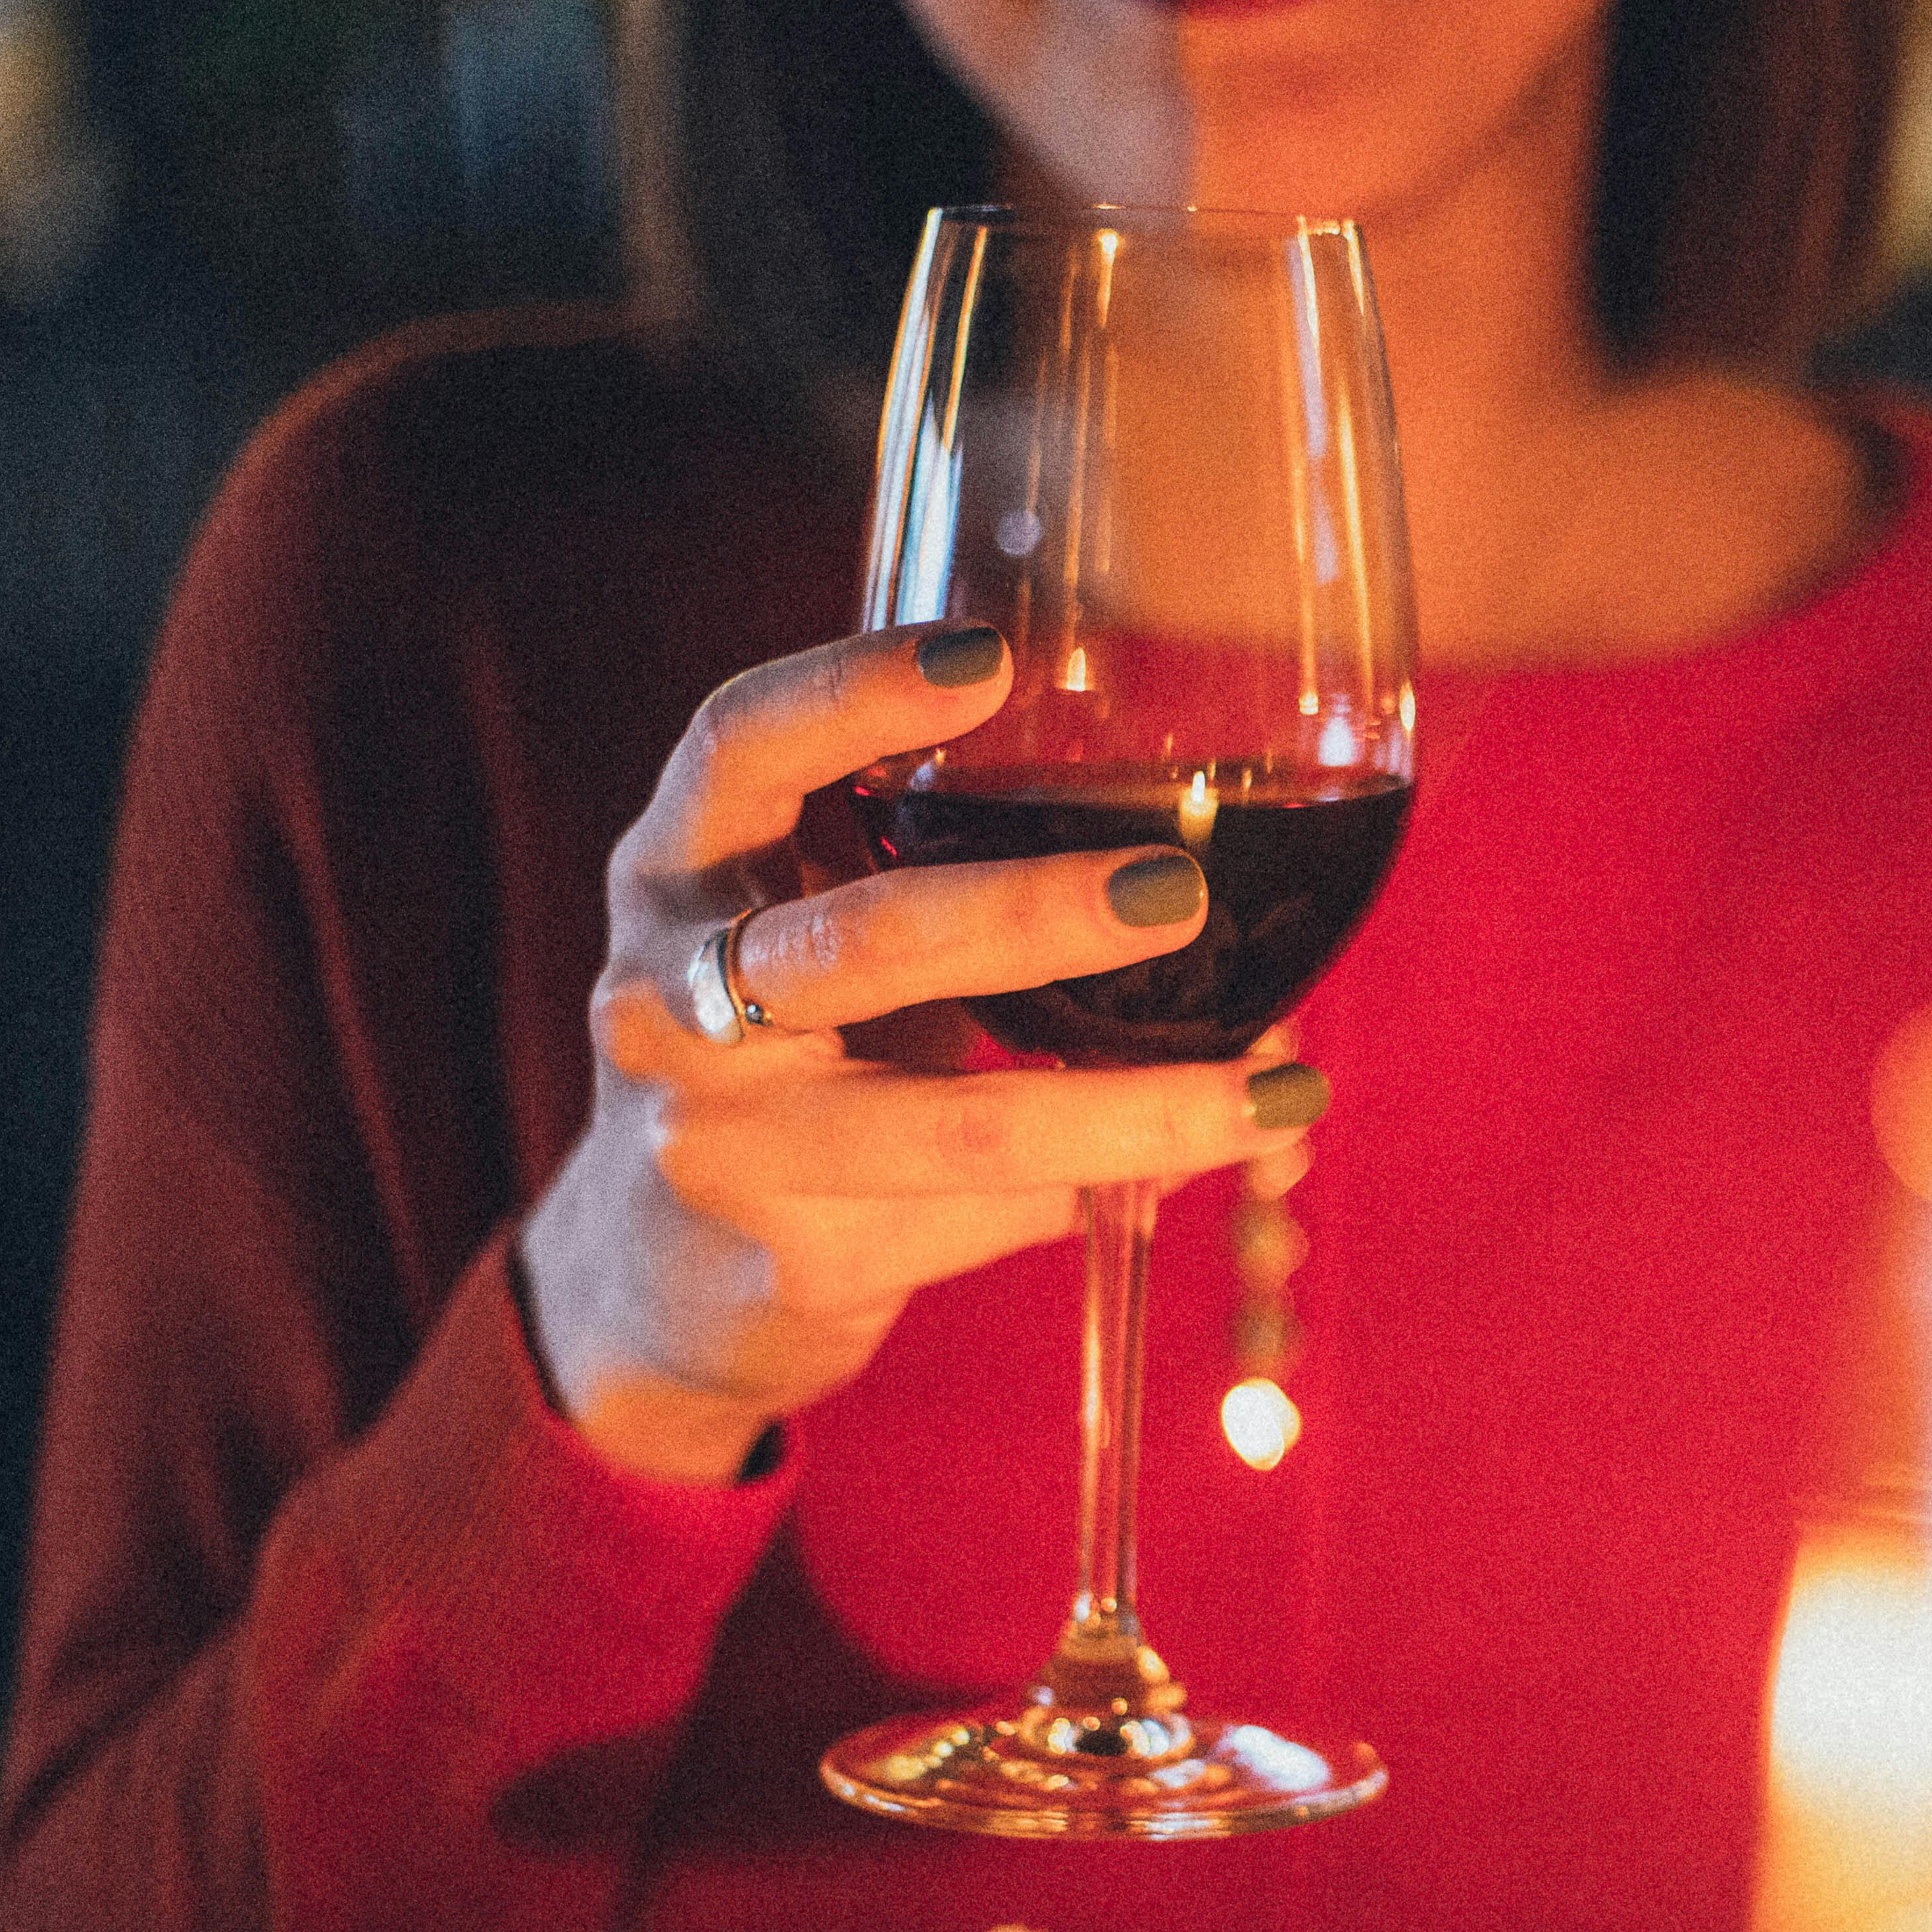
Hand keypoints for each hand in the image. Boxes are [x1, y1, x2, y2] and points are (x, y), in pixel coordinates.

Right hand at [517, 625, 1325, 1483]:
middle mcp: (667, 999)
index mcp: (678, 871)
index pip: (739, 750)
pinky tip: (1193, 1171)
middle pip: (861, 941)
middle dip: (1029, 914)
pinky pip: (982, 1221)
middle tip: (1178, 889)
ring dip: (1123, 1109)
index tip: (990, 657)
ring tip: (1269, 1092)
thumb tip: (1201, 852)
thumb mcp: (811, 930)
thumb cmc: (784, 1053)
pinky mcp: (791, 1262)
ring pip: (948, 1125)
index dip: (852, 694)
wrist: (662, 1274)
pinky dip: (1100, 1193)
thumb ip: (930, 868)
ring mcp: (722, 1144)